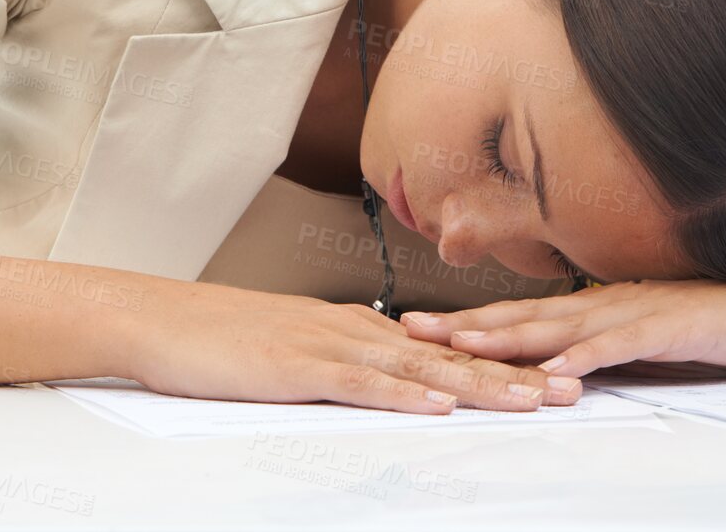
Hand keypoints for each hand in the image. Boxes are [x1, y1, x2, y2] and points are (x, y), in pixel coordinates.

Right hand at [125, 281, 582, 413]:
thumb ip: (335, 361)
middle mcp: (349, 330)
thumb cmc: (212, 338)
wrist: (155, 316)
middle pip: (445, 356)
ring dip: (477, 386)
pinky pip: (359, 385)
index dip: (497, 362)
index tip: (547, 373)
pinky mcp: (295, 368)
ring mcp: (324, 346)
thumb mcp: (286, 346)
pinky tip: (438, 408)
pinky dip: (402, 397)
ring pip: (416, 369)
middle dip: (512, 373)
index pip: (439, 348)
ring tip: (530, 400)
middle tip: (569, 388)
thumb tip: (378, 377)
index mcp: (350, 326)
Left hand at [400, 273, 725, 378]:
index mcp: (595, 304)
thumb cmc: (716, 324)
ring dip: (509, 336)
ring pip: (561, 326)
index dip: (468, 320)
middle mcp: (605, 301)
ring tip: (461, 346)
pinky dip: (588, 356)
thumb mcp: (643, 336)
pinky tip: (558, 371)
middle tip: (410, 330)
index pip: (520, 314)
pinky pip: (622, 344)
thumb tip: (555, 365)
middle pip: (523, 315)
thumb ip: (600, 345)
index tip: (416, 327)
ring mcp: (636, 311)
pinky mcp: (671, 327)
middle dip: (464, 324)